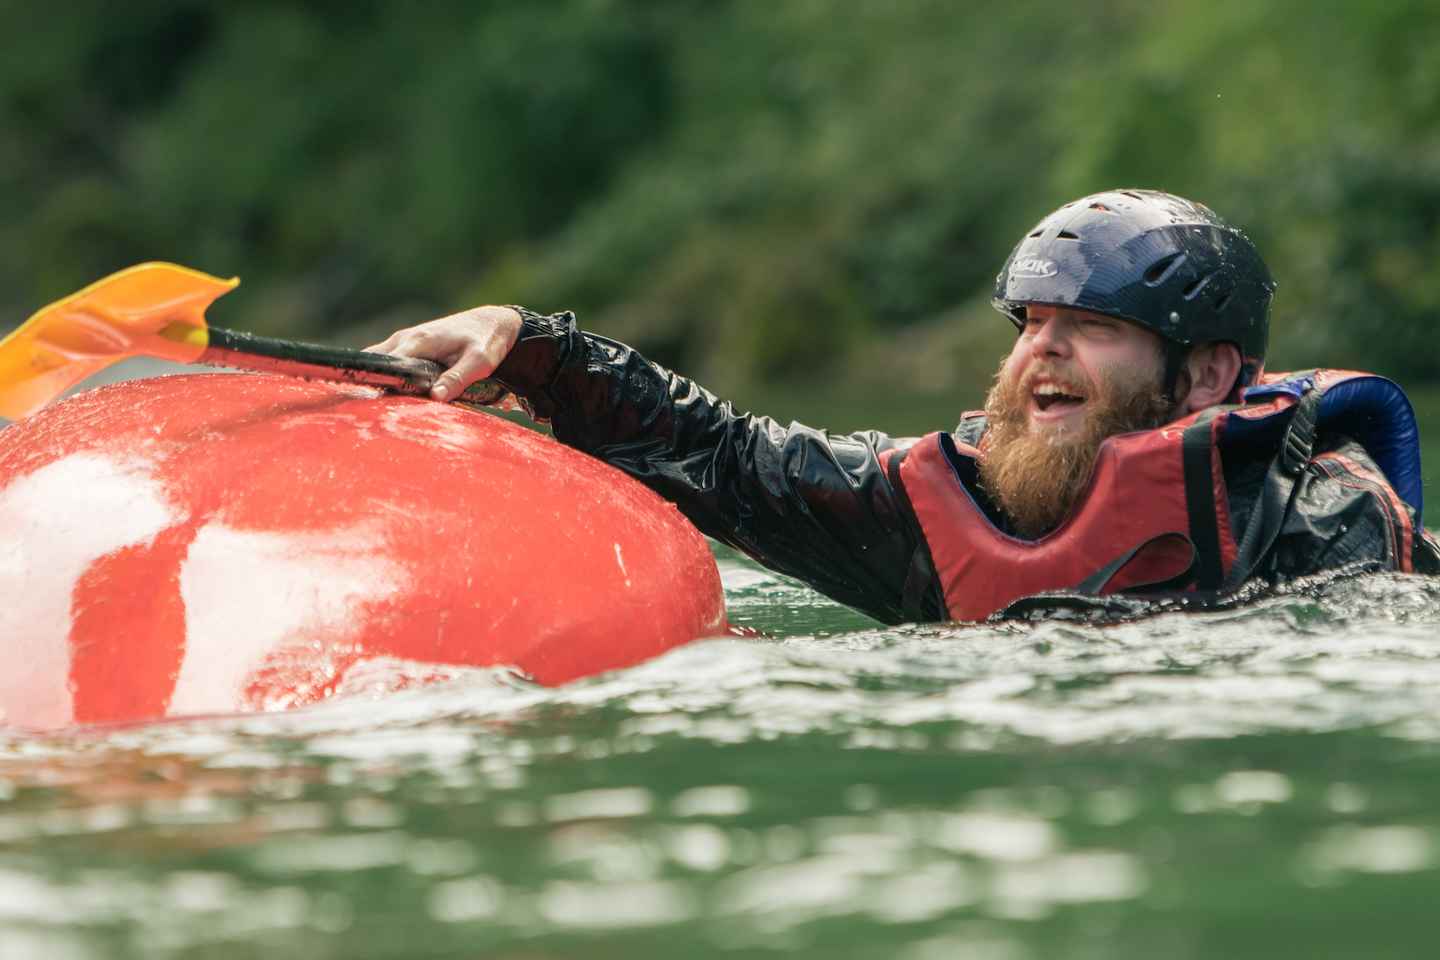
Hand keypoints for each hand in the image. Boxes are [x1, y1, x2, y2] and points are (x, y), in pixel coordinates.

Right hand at [365, 305, 522, 401]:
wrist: (491, 322)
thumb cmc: (487, 341)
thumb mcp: (479, 362)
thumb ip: (457, 379)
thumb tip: (435, 398)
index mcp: (419, 342)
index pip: (385, 364)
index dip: (377, 384)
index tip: (374, 405)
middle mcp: (405, 339)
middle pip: (373, 362)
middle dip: (369, 384)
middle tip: (372, 409)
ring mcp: (404, 340)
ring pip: (377, 361)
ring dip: (376, 380)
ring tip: (378, 405)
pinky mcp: (408, 346)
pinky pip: (387, 361)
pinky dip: (385, 376)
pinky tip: (390, 395)